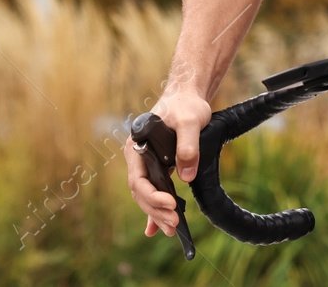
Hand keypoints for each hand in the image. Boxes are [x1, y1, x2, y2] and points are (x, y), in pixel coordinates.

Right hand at [123, 87, 210, 236]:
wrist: (187, 96)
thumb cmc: (186, 105)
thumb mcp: (190, 122)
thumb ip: (188, 146)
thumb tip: (186, 176)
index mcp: (137, 146)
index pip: (138, 179)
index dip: (152, 195)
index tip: (170, 204)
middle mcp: (137, 157)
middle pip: (141, 192)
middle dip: (156, 210)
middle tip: (175, 223)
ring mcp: (145, 163)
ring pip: (146, 195)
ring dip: (157, 213)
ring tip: (171, 230)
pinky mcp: (157, 167)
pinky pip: (153, 192)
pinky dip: (154, 210)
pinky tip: (155, 229)